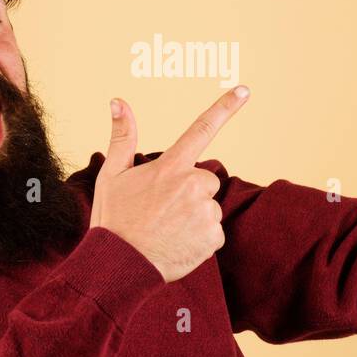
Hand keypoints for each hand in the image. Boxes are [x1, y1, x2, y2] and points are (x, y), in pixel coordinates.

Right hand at [90, 86, 249, 281]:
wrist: (118, 266)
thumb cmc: (113, 220)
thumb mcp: (112, 175)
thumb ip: (122, 137)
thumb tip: (118, 100)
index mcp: (171, 166)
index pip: (202, 129)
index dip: (225, 107)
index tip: (244, 90)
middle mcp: (193, 185)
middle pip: (205, 181)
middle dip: (190, 193)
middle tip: (162, 210)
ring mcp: (205, 212)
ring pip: (208, 208)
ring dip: (193, 218)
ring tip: (166, 230)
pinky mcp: (213, 238)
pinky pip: (212, 234)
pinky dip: (198, 240)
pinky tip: (176, 245)